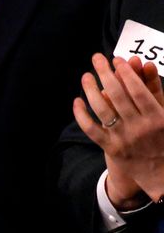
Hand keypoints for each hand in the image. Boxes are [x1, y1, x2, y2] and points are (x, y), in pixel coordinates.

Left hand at [77, 53, 163, 206]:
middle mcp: (139, 127)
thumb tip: (145, 65)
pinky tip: (77, 101)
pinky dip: (82, 115)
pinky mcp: (110, 148)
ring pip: (102, 109)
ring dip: (91, 90)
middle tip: (97, 58)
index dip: (127, 73)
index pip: (138, 90)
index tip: (118, 59)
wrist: (160, 173)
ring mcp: (123, 138)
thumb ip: (155, 91)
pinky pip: (91, 129)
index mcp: (158, 117)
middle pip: (118, 95)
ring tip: (86, 75)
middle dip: (106, 73)